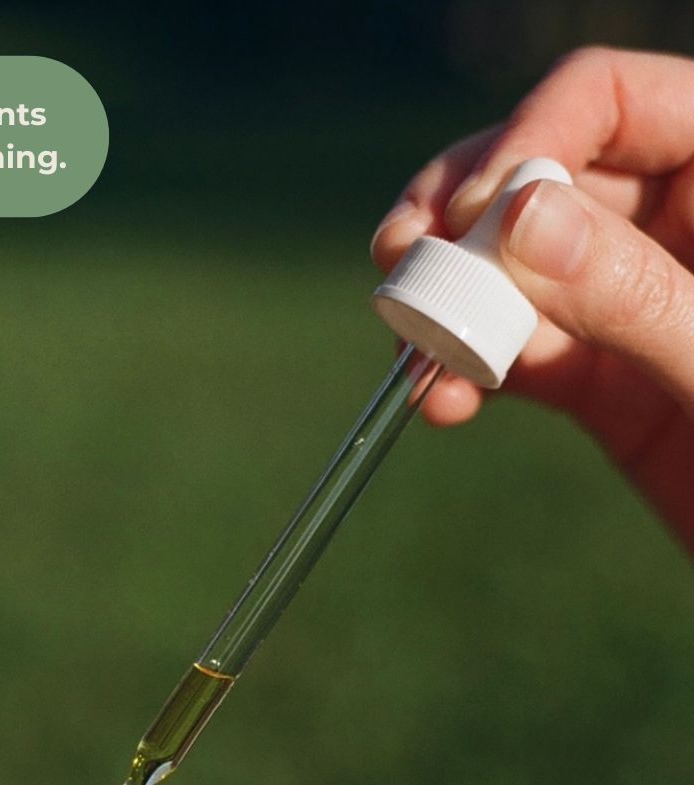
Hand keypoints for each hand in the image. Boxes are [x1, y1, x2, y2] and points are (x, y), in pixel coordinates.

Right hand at [371, 46, 693, 552]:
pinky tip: (437, 399)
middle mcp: (674, 227)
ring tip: (410, 347)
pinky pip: (513, 355)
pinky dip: (464, 372)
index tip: (474, 214)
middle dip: (461, 220)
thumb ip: (635, 292)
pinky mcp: (599, 380)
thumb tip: (518, 222)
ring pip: (511, 271)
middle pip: (540, 180)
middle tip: (401, 262)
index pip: (613, 101)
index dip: (532, 139)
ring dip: (449, 305)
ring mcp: (629, 304)